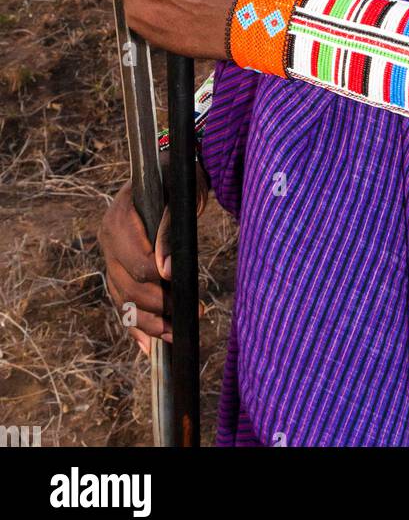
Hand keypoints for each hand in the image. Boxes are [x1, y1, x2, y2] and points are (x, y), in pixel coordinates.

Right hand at [98, 161, 208, 355]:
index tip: (185, 292)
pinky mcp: (116, 270)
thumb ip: (170, 227)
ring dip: (148, 322)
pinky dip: (134, 326)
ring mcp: (109, 255)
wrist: (170, 172)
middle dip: (158, 305)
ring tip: (175, 334)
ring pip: (122, 298)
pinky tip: (149, 347)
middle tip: (190, 315)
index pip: (135, 259)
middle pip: (128, 284)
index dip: (158, 279)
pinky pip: (120, 303)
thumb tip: (166, 270)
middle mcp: (107, 237)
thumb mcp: (181, 192)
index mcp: (120, 215)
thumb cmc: (180, 179)